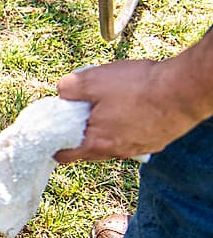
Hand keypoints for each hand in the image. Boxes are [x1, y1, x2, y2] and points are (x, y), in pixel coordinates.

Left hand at [53, 60, 205, 162]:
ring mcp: (139, 148)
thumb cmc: (138, 87)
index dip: (55, 147)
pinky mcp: (157, 140)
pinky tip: (131, 109)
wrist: (184, 89)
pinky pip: (133, 137)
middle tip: (79, 116)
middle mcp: (117, 152)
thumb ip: (68, 88)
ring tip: (107, 108)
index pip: (66, 156)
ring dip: (105, 131)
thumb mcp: (92, 80)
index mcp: (96, 144)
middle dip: (80, 136)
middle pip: (89, 150)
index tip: (52, 137)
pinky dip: (127, 128)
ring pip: (112, 144)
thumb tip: (61, 92)